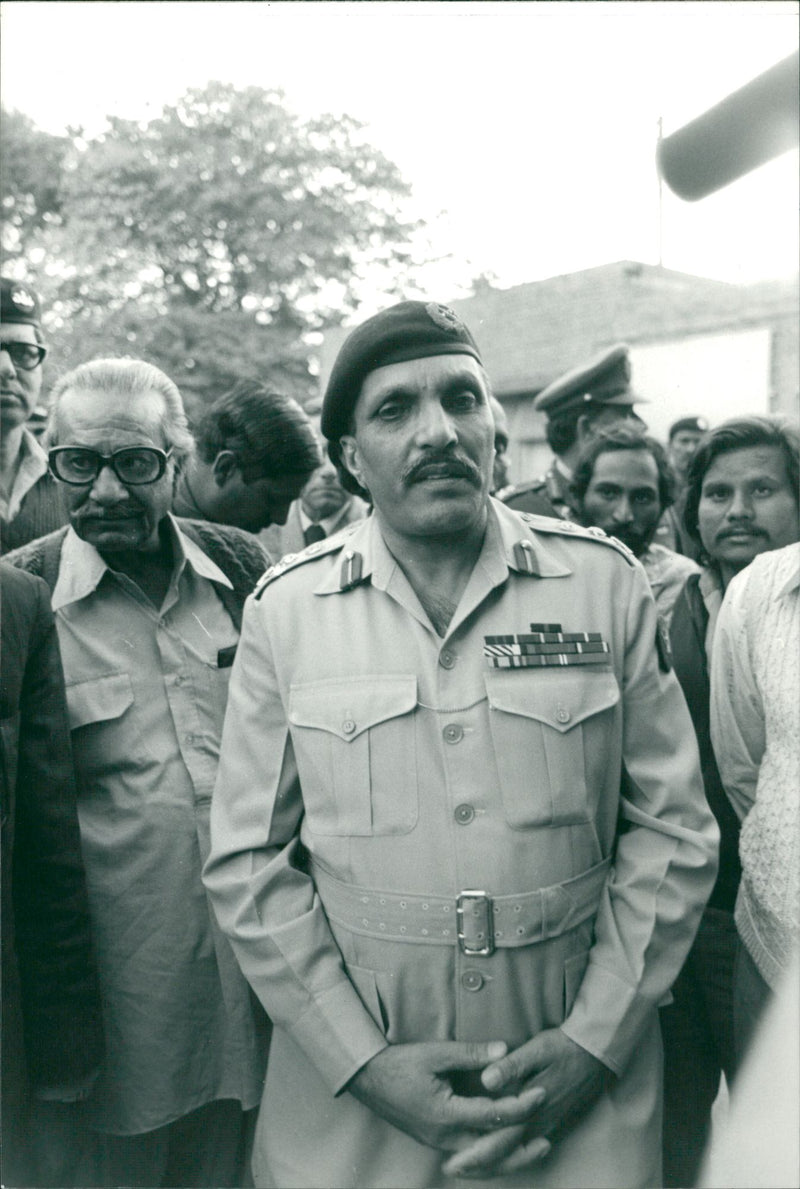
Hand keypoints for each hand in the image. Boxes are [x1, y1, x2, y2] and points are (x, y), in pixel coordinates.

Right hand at [347, 1041, 544, 1152]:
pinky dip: (491, 1155)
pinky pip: (470, 1156)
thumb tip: (504, 1050)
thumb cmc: (399, 1063)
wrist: (367, 1079)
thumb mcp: (435, 1053)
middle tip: (547, 1136)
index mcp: (446, 1114)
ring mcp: (439, 1143)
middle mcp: (445, 1137)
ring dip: (509, 1155)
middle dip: (521, 1144)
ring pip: (482, 1159)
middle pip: (492, 1151)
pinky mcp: (436, 1142)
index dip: (521, 1105)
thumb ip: (471, 1053)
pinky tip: (503, 1147)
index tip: (541, 1092)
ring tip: (534, 1148)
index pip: (494, 1115)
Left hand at [442, 1029, 610, 1178]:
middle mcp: (539, 1124)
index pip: (498, 1141)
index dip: (474, 1154)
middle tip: (452, 1169)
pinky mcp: (555, 1122)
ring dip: (493, 1162)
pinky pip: (530, 1148)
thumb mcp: (537, 1050)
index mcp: (530, 1108)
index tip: (452, 1163)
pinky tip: (501, 1154)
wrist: (597, 1052)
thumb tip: (486, 1081)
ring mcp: (549, 1125)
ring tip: (470, 1166)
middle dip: (478, 1165)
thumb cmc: (564, 1048)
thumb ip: (512, 1067)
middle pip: (506, 1154)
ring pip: (517, 1154)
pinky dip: (512, 1156)